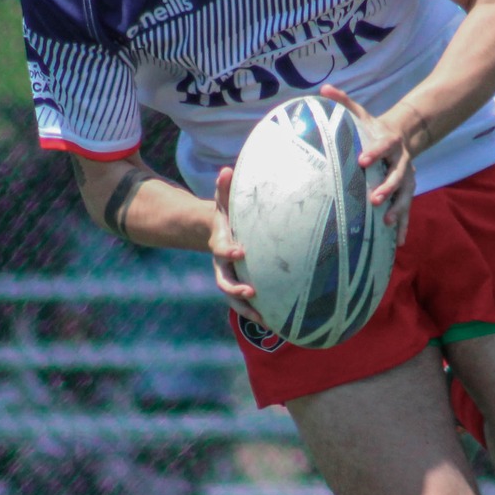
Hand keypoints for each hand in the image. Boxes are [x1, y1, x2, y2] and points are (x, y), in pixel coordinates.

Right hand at [210, 166, 261, 318]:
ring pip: (234, 299)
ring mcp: (230, 278)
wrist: (217, 232)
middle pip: (224, 281)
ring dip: (247, 310)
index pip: (222, 249)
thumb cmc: (227, 215)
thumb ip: (224, 188)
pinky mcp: (240, 286)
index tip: (241, 251)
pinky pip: (247, 304)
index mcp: (220, 244)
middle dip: (235, 289)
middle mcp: (222, 265)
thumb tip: (226, 170)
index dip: (229, 251)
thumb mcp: (223, 200)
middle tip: (250, 293)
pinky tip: (278, 323)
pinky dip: (259, 313)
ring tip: (265, 320)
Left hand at [319, 84, 416, 245]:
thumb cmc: (372, 128)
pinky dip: (402, 226)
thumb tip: (323, 89)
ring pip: (405, 196)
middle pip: (398, 175)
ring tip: (385, 222)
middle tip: (374, 199)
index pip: (383, 146)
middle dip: (387, 187)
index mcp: (389, 142)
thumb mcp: (360, 114)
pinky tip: (397, 243)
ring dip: (397, 210)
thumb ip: (343, 102)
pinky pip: (406, 211)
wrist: (402, 136)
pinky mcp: (407, 192)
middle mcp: (401, 161)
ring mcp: (407, 178)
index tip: (362, 161)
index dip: (374, 153)